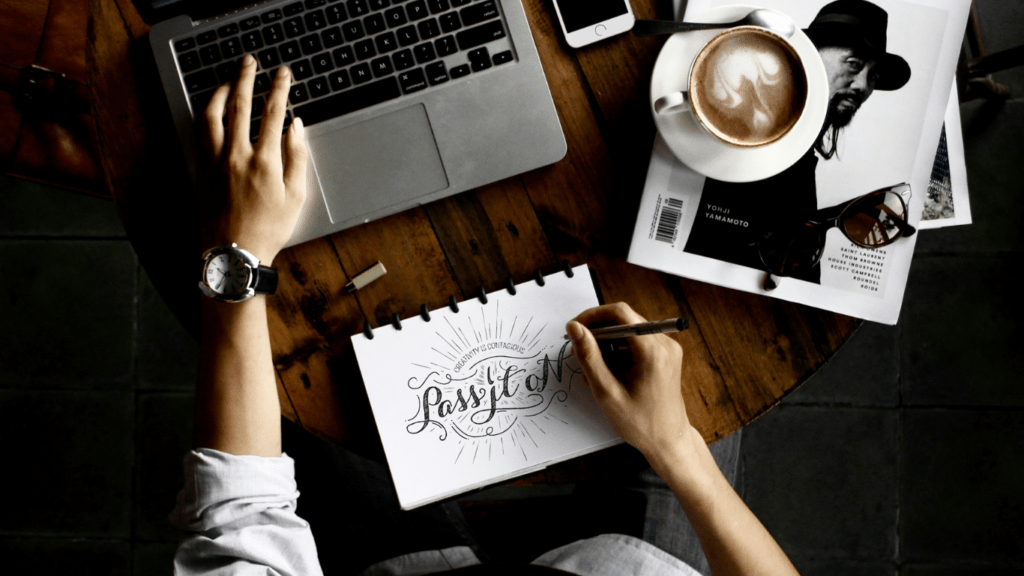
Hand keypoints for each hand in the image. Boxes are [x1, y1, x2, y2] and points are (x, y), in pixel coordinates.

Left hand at [198, 55, 307, 264]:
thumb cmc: (269, 229)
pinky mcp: (201, 170)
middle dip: (246, 77)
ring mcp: (215, 161)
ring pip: (213, 115)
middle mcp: (236, 156)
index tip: (283, 73)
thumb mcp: (296, 196)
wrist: (234, 254)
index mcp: (265, 161)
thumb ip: (297, 157)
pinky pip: (200, 133)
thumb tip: (295, 126)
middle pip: (240, 105)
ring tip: (229, 80)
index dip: (279, 88)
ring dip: (221, 92)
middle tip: (250, 61)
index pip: (272, 112)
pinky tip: (212, 110)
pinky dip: (207, 115)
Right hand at [566, 303, 696, 469]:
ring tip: (593, 371)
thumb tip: (575, 328)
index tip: (575, 329)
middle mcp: (664, 344)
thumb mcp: (607, 392)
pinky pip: (637, 342)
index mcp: (653, 351)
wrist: (669, 441)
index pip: (620, 313)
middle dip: (598, 332)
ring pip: (628, 331)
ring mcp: (667, 349)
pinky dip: (619, 352)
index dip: (593, 316)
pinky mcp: (665, 356)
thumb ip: (589, 357)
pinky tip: (608, 374)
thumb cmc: (641, 423)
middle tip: (579, 352)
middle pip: (624, 320)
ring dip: (607, 345)